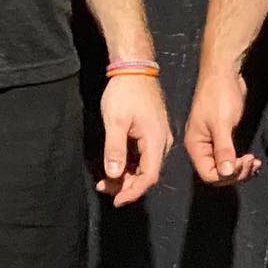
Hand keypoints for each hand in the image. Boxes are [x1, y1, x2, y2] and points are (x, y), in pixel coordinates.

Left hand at [98, 72, 173, 207]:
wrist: (134, 67)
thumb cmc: (124, 92)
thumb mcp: (115, 121)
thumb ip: (115, 149)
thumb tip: (114, 175)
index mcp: (156, 140)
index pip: (149, 176)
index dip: (133, 191)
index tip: (117, 200)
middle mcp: (162, 141)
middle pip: (147, 173)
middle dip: (126, 185)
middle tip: (104, 188)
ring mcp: (159, 136)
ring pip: (145, 165)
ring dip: (127, 175)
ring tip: (106, 179)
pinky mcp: (152, 131)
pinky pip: (143, 154)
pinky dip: (129, 163)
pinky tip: (115, 164)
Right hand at [184, 71, 261, 185]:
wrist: (224, 72)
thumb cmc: (219, 96)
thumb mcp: (222, 123)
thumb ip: (223, 149)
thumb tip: (226, 173)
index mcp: (196, 145)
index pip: (208, 174)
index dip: (226, 175)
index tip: (243, 163)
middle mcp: (202, 147)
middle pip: (217, 174)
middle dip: (236, 172)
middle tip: (252, 162)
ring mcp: (212, 142)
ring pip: (225, 167)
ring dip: (241, 169)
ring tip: (254, 162)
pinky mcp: (223, 136)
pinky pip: (230, 157)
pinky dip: (241, 161)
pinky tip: (252, 158)